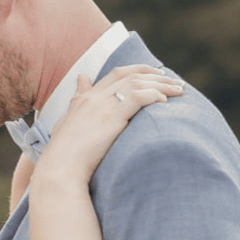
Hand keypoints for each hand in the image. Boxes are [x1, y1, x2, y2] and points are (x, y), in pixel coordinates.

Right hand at [37, 65, 183, 182]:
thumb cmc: (62, 154)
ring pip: (137, 83)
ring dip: (161, 85)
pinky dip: (154, 96)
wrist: (60, 168)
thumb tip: (81, 77)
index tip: (155, 75)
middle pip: (130, 75)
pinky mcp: (112, 117)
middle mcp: (94, 97)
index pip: (115, 74)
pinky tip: (166, 101)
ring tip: (179, 91)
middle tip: (174, 82)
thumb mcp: (67, 121)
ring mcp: (102, 105)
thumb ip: (76, 100)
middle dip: (155, 75)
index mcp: (84, 98)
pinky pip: (139, 97)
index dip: (138, 71)